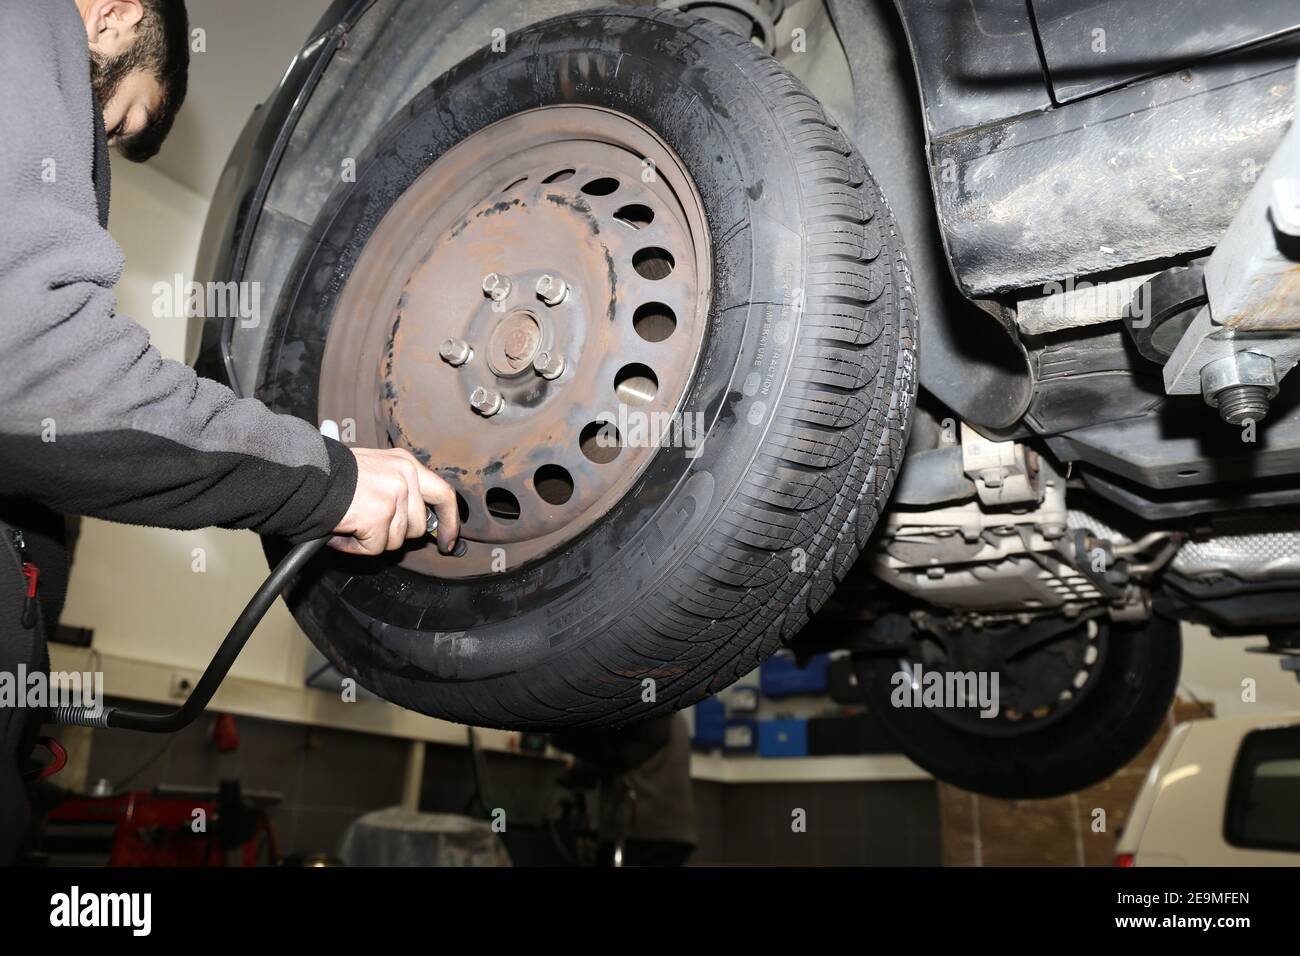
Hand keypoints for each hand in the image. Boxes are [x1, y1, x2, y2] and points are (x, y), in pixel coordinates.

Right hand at [329, 448, 459, 555]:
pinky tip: (344, 530)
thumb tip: (422, 519)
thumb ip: (401, 488)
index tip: (449, 541)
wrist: (304, 477)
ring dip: (372, 539)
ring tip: (353, 521)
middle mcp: (405, 476)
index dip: (450, 522)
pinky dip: (356, 546)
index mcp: (406, 463)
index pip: (443, 494)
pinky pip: (375, 548)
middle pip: (418, 526)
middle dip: (395, 534)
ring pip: (397, 540)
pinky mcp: (379, 516)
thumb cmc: (333, 476)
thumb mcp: (376, 469)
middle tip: (370, 524)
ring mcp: (394, 496)